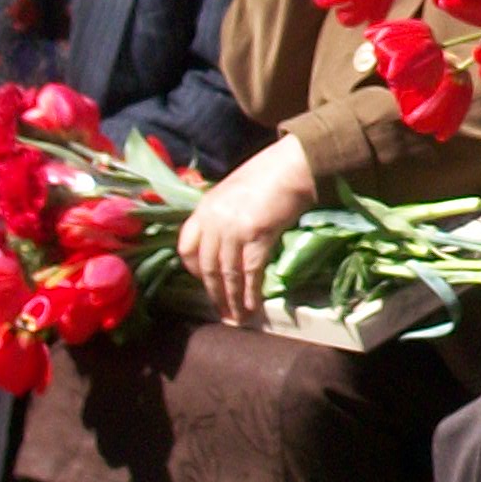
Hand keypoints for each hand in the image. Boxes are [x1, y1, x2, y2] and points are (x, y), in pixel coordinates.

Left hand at [175, 137, 318, 327]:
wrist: (294, 164)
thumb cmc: (270, 172)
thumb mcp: (234, 190)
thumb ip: (224, 213)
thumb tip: (229, 237)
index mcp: (204, 208)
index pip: (186, 246)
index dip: (193, 269)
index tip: (204, 281)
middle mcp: (213, 221)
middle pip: (206, 266)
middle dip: (214, 293)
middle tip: (221, 312)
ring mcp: (233, 229)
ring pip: (227, 274)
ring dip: (232, 299)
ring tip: (236, 318)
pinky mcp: (256, 236)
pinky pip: (250, 272)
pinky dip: (250, 293)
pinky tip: (253, 306)